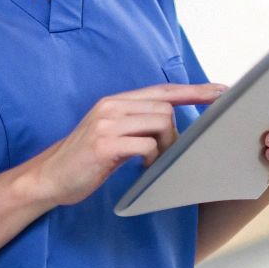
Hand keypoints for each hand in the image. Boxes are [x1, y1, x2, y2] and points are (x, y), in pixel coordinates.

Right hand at [24, 82, 227, 206]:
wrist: (47, 177)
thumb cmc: (85, 160)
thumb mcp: (112, 133)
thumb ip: (137, 123)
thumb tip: (172, 125)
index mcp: (115, 101)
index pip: (163, 89)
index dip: (194, 90)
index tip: (220, 92)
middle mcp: (111, 106)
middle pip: (166, 108)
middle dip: (175, 133)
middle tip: (167, 154)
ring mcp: (106, 124)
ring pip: (160, 123)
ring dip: (165, 146)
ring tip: (151, 162)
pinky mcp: (104, 144)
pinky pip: (146, 146)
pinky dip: (151, 159)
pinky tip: (141, 168)